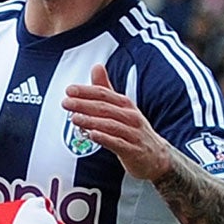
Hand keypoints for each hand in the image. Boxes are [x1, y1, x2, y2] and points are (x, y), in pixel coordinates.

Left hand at [61, 64, 175, 183]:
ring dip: (91, 121)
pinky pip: (118, 143)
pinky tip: (93, 135)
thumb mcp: (121, 108)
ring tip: (75, 118)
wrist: (156, 157)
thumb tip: (96, 67)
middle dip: (84, 104)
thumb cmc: (134, 131)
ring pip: (110, 125)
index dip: (86, 91)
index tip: (70, 90)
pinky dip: (105, 139)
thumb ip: (106, 89)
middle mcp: (130, 116)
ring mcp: (132, 133)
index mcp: (125, 104)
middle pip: (105, 108)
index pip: (104, 94)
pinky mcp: (133, 150)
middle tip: (66, 103)